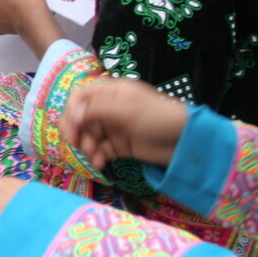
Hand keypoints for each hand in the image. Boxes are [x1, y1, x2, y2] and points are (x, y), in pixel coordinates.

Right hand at [62, 77, 189, 170]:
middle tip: (75, 144)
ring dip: (87, 147)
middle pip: (81, 118)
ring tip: (94, 156)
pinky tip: (100, 164)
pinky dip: (97, 157)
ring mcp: (114, 128)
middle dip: (77, 131)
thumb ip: (97, 110)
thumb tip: (72, 116)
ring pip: (89, 136)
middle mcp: (110, 108)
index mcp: (111, 92)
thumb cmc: (157, 117)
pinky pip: (100, 150)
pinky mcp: (120, 145)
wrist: (185, 141)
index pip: (81, 97)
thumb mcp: (127, 109)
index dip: (72, 110)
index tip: (72, 127)